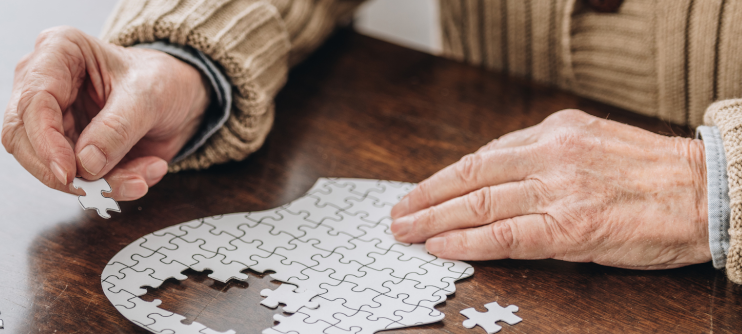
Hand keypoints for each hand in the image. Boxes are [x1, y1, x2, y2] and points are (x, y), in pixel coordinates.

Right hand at [1, 26, 209, 199]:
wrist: (178, 97)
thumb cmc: (161, 79)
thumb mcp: (149, 95)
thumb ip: (117, 127)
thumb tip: (85, 163)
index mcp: (58, 51)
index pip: (33, 102)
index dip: (45, 143)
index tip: (69, 173)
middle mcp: (44, 83)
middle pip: (23, 139)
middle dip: (64, 172)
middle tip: (102, 189)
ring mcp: (50, 119)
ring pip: (48, 166)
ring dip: (96, 184)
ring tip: (140, 179)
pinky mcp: (64, 148)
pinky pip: (75, 179)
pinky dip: (108, 186)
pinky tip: (142, 174)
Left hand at [390, 109, 710, 269]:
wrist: (707, 192)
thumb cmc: (652, 174)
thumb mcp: (593, 143)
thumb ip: (545, 155)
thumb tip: (496, 175)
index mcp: (555, 131)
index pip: (482, 156)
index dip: (444, 178)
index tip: (419, 191)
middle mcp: (550, 155)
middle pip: (470, 177)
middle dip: (426, 197)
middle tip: (397, 214)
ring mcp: (558, 190)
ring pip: (479, 204)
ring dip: (434, 219)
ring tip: (406, 232)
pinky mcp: (570, 227)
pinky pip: (505, 235)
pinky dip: (466, 241)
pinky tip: (441, 247)